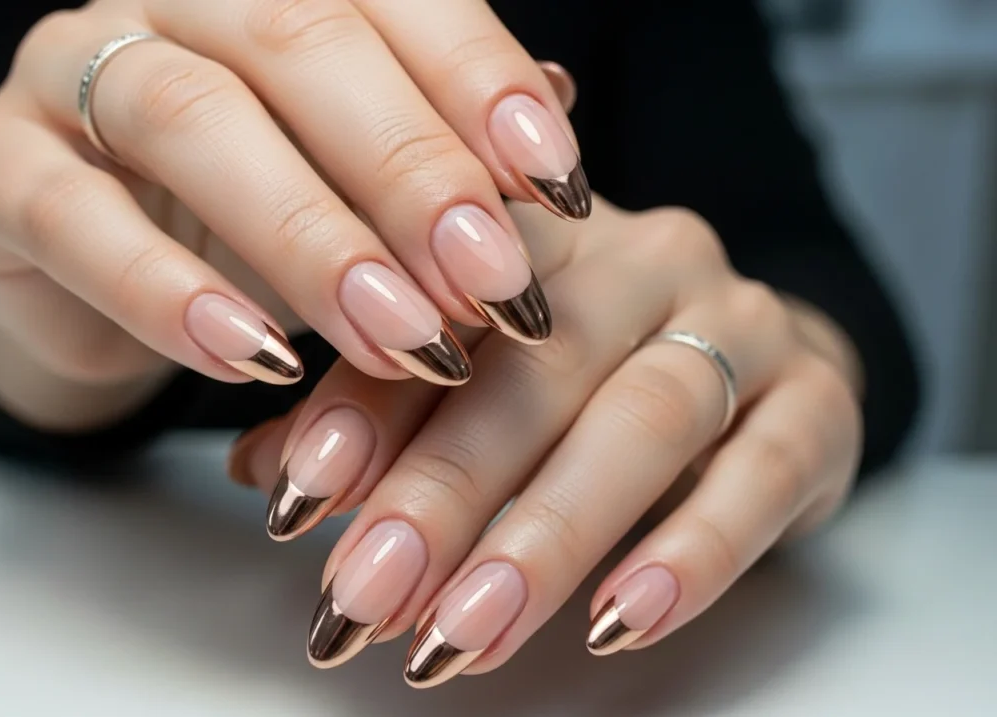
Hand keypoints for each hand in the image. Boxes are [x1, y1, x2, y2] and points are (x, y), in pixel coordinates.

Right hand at [0, 0, 584, 400]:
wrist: (93, 263)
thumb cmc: (250, 214)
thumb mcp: (358, 179)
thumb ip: (445, 142)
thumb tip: (556, 106)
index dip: (480, 84)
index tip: (560, 187)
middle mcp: (177, 6)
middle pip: (300, 46)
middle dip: (411, 173)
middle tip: (494, 283)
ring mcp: (74, 74)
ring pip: (192, 121)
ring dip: (312, 241)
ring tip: (403, 339)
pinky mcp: (0, 169)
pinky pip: (74, 215)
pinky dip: (170, 292)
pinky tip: (257, 358)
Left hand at [231, 197, 863, 685]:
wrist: (760, 360)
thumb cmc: (595, 368)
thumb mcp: (483, 369)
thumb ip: (379, 410)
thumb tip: (265, 470)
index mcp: (545, 238)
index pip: (443, 304)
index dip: (363, 403)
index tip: (294, 499)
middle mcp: (645, 261)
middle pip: (538, 369)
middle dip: (445, 492)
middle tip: (368, 597)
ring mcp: (739, 324)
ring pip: (644, 420)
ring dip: (547, 538)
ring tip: (466, 635)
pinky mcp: (815, 399)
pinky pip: (763, 473)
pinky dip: (691, 552)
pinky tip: (621, 620)